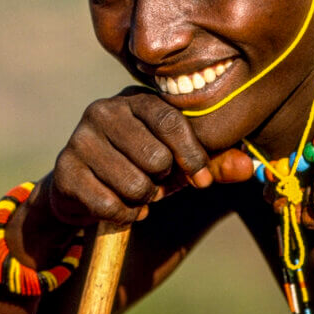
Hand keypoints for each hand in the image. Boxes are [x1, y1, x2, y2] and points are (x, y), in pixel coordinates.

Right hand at [49, 88, 252, 227]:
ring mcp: (80, 138)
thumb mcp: (176, 164)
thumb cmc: (139, 167)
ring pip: (133, 184)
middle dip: (163, 181)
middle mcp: (105, 110)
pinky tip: (122, 208)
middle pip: (154, 156)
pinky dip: (124, 214)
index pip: (171, 120)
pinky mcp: (65, 169)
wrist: (80, 188)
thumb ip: (212, 163)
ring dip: (144, 200)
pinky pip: (109, 203)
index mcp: (137, 99)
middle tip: (156, 183)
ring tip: (138, 194)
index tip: (202, 182)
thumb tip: (248, 168)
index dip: (192, 155)